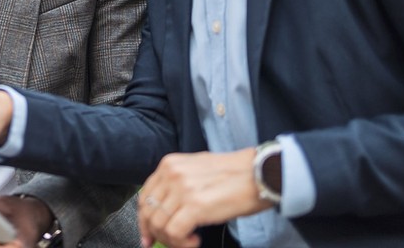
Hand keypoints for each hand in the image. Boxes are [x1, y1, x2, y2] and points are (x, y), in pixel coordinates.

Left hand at [137, 149, 271, 247]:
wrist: (259, 172)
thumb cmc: (234, 174)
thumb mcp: (197, 170)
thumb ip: (177, 185)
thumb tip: (165, 212)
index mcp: (169, 164)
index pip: (145, 197)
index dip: (144, 220)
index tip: (148, 235)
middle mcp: (172, 174)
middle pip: (148, 212)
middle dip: (155, 234)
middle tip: (166, 244)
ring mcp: (182, 189)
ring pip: (159, 225)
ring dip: (171, 240)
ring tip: (188, 241)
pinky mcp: (195, 205)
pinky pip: (175, 233)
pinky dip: (182, 243)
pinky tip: (195, 241)